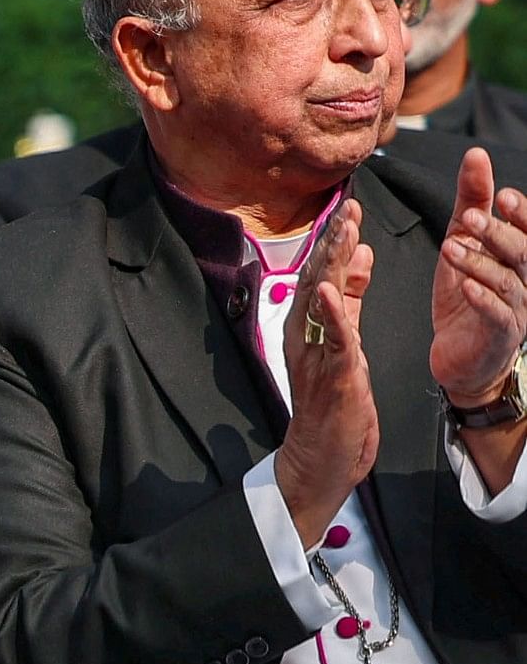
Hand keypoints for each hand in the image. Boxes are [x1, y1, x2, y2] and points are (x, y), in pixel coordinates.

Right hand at [275, 206, 380, 546]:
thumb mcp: (347, 340)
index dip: (335, 240)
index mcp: (310, 325)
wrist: (323, 455)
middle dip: (333, 243)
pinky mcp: (331, 376)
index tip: (350, 208)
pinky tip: (330, 289)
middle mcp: (305, 335)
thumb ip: (350, 298)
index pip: (321, 273)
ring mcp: (315, 355)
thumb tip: (360, 253)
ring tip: (343, 235)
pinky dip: (330, 313)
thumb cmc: (335, 403)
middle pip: (317, 279)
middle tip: (348, 209)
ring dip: (331, 266)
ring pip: (320, 303)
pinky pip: (331, 340)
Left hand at [429, 147, 526, 403]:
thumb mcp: (464, 241)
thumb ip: (471, 201)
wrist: (460, 354)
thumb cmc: (467, 293)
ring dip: (481, 263)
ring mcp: (519, 309)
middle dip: (500, 233)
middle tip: (473, 217)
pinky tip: (467, 288)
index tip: (501, 195)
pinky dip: (484, 299)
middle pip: (523, 253)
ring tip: (451, 246)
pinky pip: (499, 315)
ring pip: (508, 282)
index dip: (522, 214)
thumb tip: (476, 155)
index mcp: (522, 257)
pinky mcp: (500, 335)